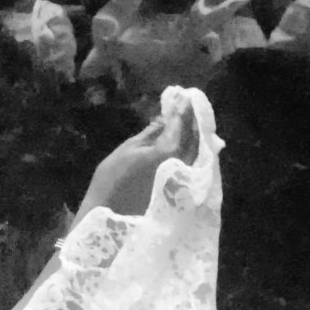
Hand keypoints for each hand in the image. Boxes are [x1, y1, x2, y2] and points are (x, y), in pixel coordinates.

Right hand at [79, 108, 198, 218]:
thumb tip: (166, 117)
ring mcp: (185, 176)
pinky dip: (194, 150)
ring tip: (191, 120)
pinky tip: (191, 143)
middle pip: (194, 136)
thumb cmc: (112, 179)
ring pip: (198, 150)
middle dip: (192, 119)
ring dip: (196, 134)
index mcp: (168, 151)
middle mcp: (183, 162)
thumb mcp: (128, 149)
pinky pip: (195, 163)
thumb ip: (151, 133)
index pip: (180, 124)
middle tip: (189, 105)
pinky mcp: (184, 187)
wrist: (112, 213)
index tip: (183, 95)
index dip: (182, 108)